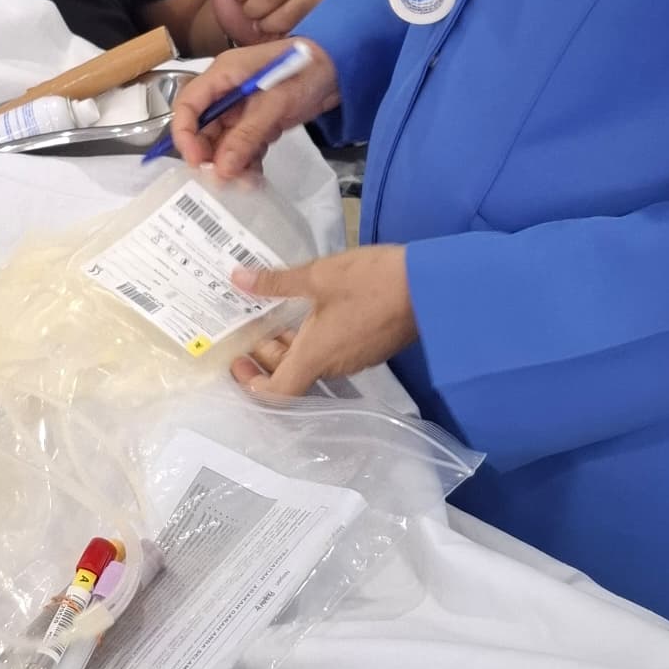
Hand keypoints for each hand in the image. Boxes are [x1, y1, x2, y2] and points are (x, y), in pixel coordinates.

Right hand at [167, 35, 337, 176]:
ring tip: (245, 183)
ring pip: (224, 142)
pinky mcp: (258, 121)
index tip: (196, 163)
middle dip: (211, 156)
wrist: (341, 67)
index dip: (185, 135)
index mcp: (222, 75)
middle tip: (222, 181)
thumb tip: (220, 170)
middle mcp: (226, 92)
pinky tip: (255, 178)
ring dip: (232, 163)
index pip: (187, 106)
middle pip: (204, 128)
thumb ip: (246, 136)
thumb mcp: (275, 103)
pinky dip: (248, 162)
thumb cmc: (306, 72)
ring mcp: (242, 108)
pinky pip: (244, 145)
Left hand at [206, 0, 323, 46]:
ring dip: (264, 21)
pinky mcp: (319, 11)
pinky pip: (293, 20)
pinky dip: (277, 29)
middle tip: (254, 13)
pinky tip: (278, 30)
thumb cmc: (244, 14)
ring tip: (265, 21)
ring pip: (282, 7)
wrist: (257, 44)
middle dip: (252, 8)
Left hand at [230, 246, 416, 395]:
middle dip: (268, 356)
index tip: (238, 361)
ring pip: (312, 362)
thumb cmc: (371, 281)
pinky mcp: (370, 348)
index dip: (252, 384)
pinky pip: (332, 353)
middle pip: (292, 376)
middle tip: (252, 327)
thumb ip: (276, 282)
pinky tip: (311, 311)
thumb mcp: (318, 275)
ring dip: (291, 345)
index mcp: (315, 355)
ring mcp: (354, 359)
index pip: (277, 392)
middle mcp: (333, 365)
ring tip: (277, 314)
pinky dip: (313, 339)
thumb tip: (238, 279)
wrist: (430, 285)